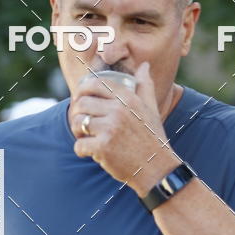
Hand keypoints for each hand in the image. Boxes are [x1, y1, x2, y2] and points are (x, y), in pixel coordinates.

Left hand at [70, 62, 179, 195]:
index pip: (94, 84)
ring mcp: (110, 128)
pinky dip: (82, 150)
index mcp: (127, 98)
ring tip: (86, 137)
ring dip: (78, 132)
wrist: (157, 169)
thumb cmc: (152, 138)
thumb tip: (144, 66)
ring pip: (77, 123)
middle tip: (82, 124)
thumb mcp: (151, 109)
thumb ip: (145, 86)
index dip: (82, 91)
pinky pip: (79, 144)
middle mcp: (118, 110)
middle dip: (78, 114)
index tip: (81, 100)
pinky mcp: (103, 147)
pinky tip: (91, 152)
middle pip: (82, 103)